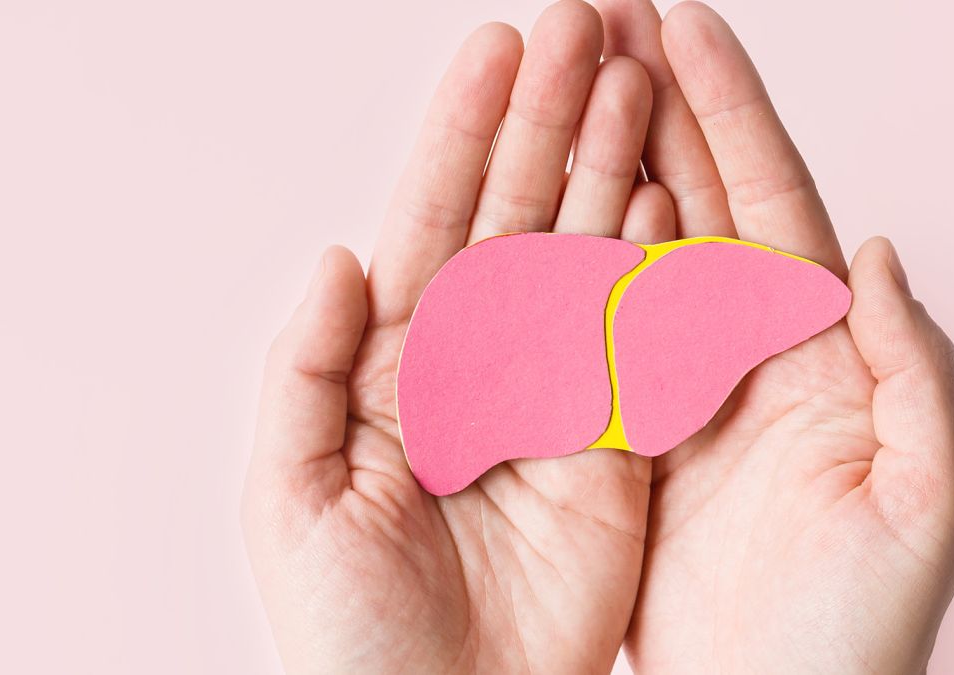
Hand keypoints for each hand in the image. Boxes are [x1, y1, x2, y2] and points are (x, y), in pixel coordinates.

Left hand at [241, 2, 676, 671]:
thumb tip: (340, 255)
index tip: (498, 49)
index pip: (434, 219)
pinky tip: (662, 197)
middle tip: (585, 26)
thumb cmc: (348, 626)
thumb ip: (309, 370)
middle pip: (518, 214)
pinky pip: (636, 338)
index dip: (463, 132)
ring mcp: (551, 393)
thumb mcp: (291, 494)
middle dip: (549, 119)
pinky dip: (652, 267)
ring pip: (584, 255)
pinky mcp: (612, 439)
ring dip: (608, 166)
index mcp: (396, 362)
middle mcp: (478, 361)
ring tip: (635, 81)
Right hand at [594, 1, 953, 671]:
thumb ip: (914, 368)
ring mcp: (678, 389)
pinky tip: (531, 207)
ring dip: (599, 162)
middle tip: (602, 18)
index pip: (774, 201)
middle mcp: (747, 353)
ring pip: (632, 249)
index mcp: (822, 350)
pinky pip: (585, 335)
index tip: (682, 25)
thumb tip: (878, 252)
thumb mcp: (927, 499)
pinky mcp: (622, 438)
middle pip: (696, 199)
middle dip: (653, 103)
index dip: (730, 111)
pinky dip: (560, 266)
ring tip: (561, 82)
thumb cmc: (864, 630)